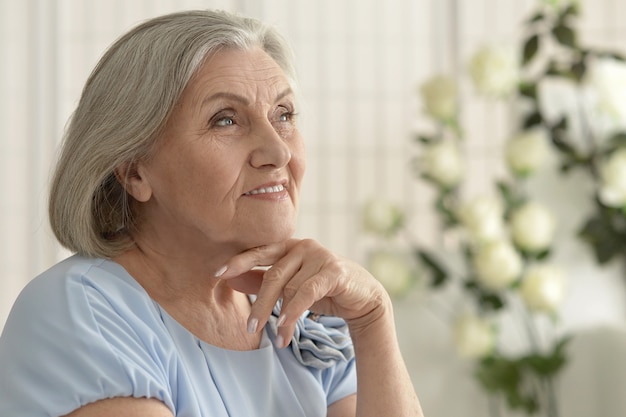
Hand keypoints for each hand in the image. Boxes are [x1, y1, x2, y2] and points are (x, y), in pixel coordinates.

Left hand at [214, 239, 388, 346]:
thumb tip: (230, 279)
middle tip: (250, 328)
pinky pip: (306, 292)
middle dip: (260, 304)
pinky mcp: (333, 270)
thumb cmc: (322, 290)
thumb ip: (262, 280)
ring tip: (276, 339)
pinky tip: (285, 326)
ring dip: (281, 316)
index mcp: (289, 246)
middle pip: (273, 275)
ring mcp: (320, 256)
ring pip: (290, 287)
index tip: (217, 274)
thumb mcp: (290, 286)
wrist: (362, 298)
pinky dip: (294, 311)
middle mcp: (303, 246)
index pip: (259, 252)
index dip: (239, 262)